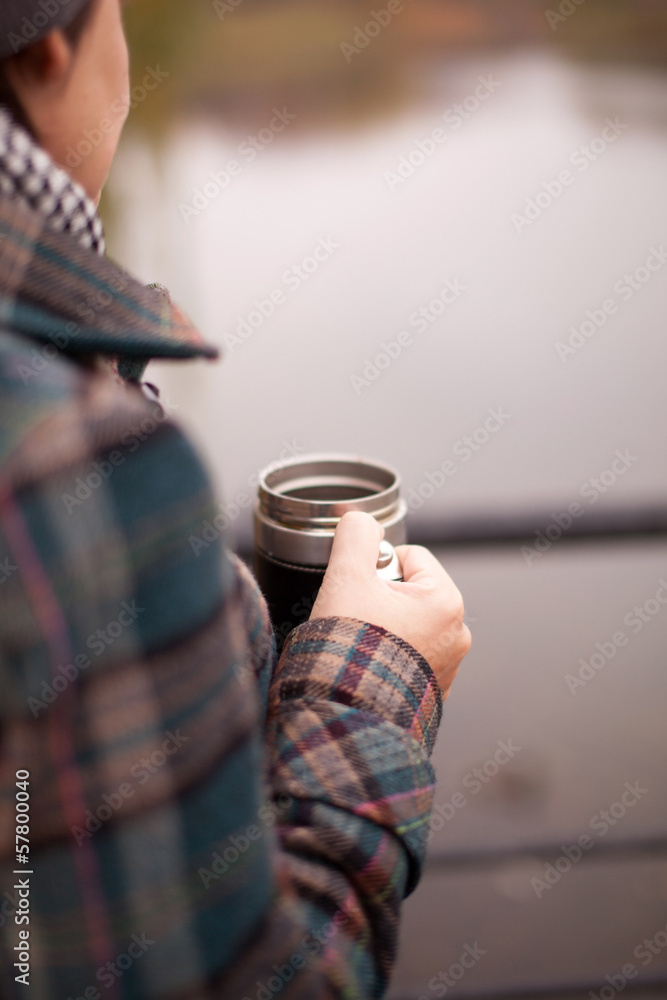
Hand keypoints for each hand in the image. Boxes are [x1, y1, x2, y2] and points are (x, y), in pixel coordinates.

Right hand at [310, 512, 470, 696]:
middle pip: (409, 589)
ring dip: (383, 625)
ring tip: (361, 643)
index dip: (375, 567)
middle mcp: (457, 634)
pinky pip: (409, 654)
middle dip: (379, 597)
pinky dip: (388, 655)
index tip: (358, 590)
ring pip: (408, 622)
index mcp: (446, 601)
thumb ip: (356, 535)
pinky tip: (368, 664)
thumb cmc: (349, 647)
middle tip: (356, 617)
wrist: (344, 712)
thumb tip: (360, 519)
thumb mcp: (346, 576)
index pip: (409, 556)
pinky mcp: (431, 690)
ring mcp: (448, 665)